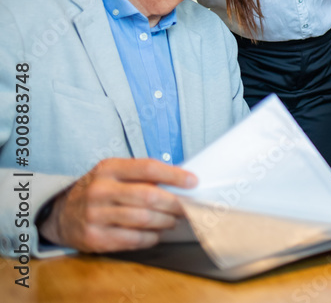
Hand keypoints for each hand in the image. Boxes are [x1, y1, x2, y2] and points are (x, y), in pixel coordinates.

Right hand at [38, 158, 196, 252]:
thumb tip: (179, 181)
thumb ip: (141, 175)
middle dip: (174, 203)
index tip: (193, 181)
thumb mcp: (113, 173)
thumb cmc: (98, 190)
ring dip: (165, 221)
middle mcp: (100, 190)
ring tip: (173, 220)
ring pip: (143, 219)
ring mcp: (95, 215)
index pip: (148, 168)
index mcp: (108, 169)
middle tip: (187, 207)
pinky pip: (133, 239)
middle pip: (148, 196)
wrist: (60, 214)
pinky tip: (156, 234)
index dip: (174, 175)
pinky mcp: (94, 237)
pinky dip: (151, 237)